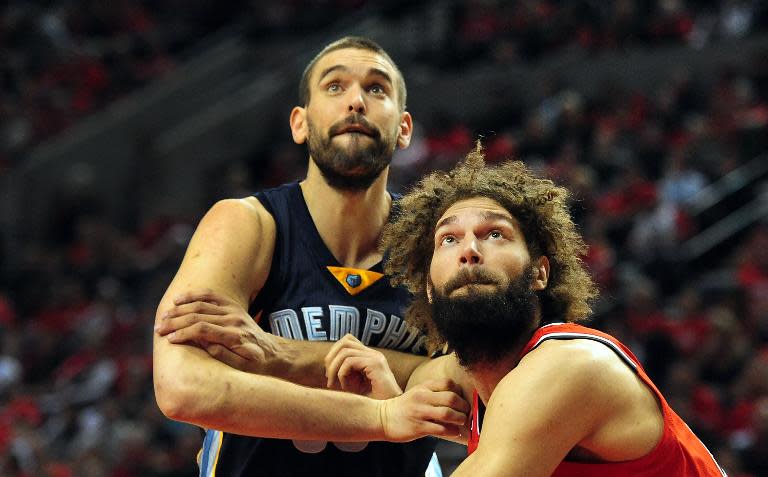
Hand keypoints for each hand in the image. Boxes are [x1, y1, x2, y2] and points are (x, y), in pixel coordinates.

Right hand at [156, 289, 279, 372]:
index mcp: (234, 335)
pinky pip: (211, 296)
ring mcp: (233, 310)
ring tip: (164, 316)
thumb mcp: (242, 367)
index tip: (169, 339)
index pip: (203, 329)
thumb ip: (224, 355)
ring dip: (180, 309)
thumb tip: (204, 344)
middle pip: (198, 315)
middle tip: (159, 328)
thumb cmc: (255, 365)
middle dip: (176, 321)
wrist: (273, 353)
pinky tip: (179, 300)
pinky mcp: (232, 306)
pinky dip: (194, 296)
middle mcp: (233, 319)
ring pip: (202, 304)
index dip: (183, 333)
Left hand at [325, 334, 401, 398]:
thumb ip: (345, 372)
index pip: (348, 341)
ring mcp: (376, 358)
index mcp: (370, 357)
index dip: (334, 354)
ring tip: (334, 384)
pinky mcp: (376, 365)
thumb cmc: (372, 405)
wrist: (391, 416)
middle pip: (345, 341)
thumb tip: (327, 363)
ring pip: (345, 351)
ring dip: (334, 368)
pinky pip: (349, 362)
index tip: (330, 374)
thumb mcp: (355, 385)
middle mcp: (374, 354)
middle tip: (328, 378)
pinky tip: (346, 388)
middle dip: (331, 358)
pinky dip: (341, 374)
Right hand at [378, 379, 469, 441]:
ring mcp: (420, 412)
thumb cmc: (405, 407)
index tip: (463, 399)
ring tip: (462, 422)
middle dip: (464, 407)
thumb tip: (458, 400)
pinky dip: (452, 431)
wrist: (383, 418)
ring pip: (447, 414)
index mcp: (423, 387)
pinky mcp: (418, 427)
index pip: (448, 383)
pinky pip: (441, 429)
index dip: (460, 391)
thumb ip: (434, 393)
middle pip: (451, 398)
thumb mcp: (418, 393)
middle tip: (467, 413)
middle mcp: (422, 397)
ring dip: (460, 419)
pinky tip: (454, 432)